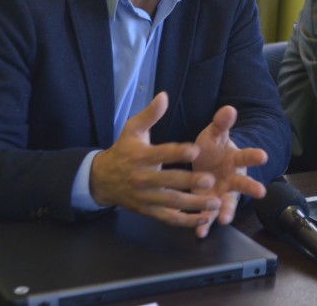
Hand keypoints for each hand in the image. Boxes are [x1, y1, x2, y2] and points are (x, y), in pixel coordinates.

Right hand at [89, 92, 222, 226]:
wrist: (101, 179)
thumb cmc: (123, 150)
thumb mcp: (132, 130)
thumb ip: (150, 114)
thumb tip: (163, 95)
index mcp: (140, 156)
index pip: (161, 154)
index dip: (177, 152)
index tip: (196, 149)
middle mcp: (142, 178)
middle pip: (168, 181)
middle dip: (189, 181)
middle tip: (210, 180)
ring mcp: (145, 197)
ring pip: (171, 203)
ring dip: (194, 205)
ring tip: (215, 203)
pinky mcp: (148, 211)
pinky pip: (168, 219)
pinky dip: (186, 222)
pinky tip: (204, 219)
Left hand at [191, 104, 268, 237]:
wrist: (206, 164)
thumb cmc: (213, 148)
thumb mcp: (215, 134)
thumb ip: (221, 124)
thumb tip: (229, 108)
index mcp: (236, 159)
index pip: (248, 156)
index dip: (255, 156)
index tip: (263, 155)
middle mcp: (234, 179)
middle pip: (244, 184)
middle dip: (252, 188)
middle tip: (260, 192)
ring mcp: (223, 193)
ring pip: (228, 204)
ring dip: (226, 211)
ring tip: (224, 219)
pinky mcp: (210, 205)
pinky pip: (209, 215)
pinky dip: (205, 224)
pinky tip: (200, 232)